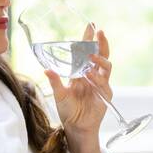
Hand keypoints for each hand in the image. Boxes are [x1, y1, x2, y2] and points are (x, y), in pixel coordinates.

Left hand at [44, 24, 111, 140]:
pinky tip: (90, 75)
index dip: (88, 39)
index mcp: (81, 71)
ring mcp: (101, 83)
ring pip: (106, 65)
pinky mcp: (105, 93)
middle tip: (99, 32)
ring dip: (99, 59)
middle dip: (101, 43)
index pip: (86, 51)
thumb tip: (46, 69)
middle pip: (101, 54)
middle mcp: (92, 74)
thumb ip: (55, 82)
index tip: (90, 25)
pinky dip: (97, 77)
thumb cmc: (68, 110)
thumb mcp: (59, 95)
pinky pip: (104, 82)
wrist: (77, 126)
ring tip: (90, 56)